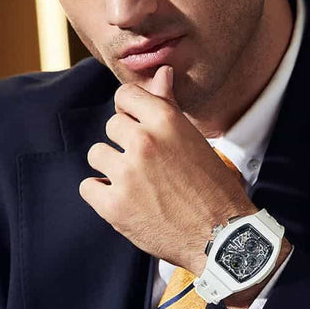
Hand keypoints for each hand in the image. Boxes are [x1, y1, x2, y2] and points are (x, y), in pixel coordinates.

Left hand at [79, 65, 256, 274]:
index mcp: (166, 121)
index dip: (130, 113)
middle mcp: (144, 142)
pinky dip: (102, 195)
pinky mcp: (114, 205)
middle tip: (148, 166)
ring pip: (97, 155)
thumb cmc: (212, 187)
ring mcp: (127, 174)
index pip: (125, 97)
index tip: (139, 128)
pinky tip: (126, 202)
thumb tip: (161, 71)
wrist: (221, 237)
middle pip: (111, 127)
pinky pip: (88, 187)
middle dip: (125, 144)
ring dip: (112, 169)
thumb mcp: (194, 140)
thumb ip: (169, 106)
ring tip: (137, 185)